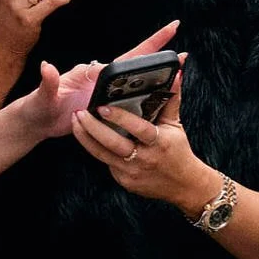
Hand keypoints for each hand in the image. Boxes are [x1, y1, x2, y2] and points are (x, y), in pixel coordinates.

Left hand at [9, 21, 183, 141]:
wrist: (33, 123)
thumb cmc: (36, 108)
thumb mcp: (42, 97)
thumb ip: (48, 83)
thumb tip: (47, 68)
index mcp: (94, 74)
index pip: (127, 58)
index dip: (150, 44)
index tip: (171, 28)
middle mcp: (102, 81)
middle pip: (137, 67)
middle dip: (159, 57)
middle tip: (183, 52)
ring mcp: (104, 96)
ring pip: (136, 86)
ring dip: (155, 80)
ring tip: (178, 73)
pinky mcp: (104, 110)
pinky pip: (128, 105)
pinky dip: (143, 101)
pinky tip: (156, 100)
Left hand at [71, 64, 215, 211]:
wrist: (183, 185)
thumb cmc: (178, 150)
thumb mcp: (175, 124)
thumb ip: (171, 98)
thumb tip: (176, 73)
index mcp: (159, 142)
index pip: (138, 128)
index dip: (120, 117)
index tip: (103, 106)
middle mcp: (144, 158)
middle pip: (113, 143)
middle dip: (93, 127)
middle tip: (79, 112)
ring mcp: (132, 172)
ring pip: (102, 154)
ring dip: (86, 137)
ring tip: (75, 121)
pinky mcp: (124, 181)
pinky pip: (106, 162)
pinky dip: (95, 148)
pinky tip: (86, 135)